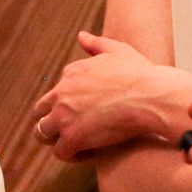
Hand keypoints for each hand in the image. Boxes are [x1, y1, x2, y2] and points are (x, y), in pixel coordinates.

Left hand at [31, 34, 191, 159]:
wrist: (151, 96)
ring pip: (43, 133)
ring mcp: (63, 116)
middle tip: (73, 131)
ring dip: (57, 139)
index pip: (55, 92)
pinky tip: (89, 153)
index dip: (68, 105)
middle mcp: (61, 93)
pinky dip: (72, 155)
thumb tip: (81, 36)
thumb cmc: (140, 75)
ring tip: (78, 145)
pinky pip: (61, 152)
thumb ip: (96, 44)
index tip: (85, 113)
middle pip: (40, 111)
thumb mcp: (118, 50)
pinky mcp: (72, 137)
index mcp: (71, 73)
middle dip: (51, 121)